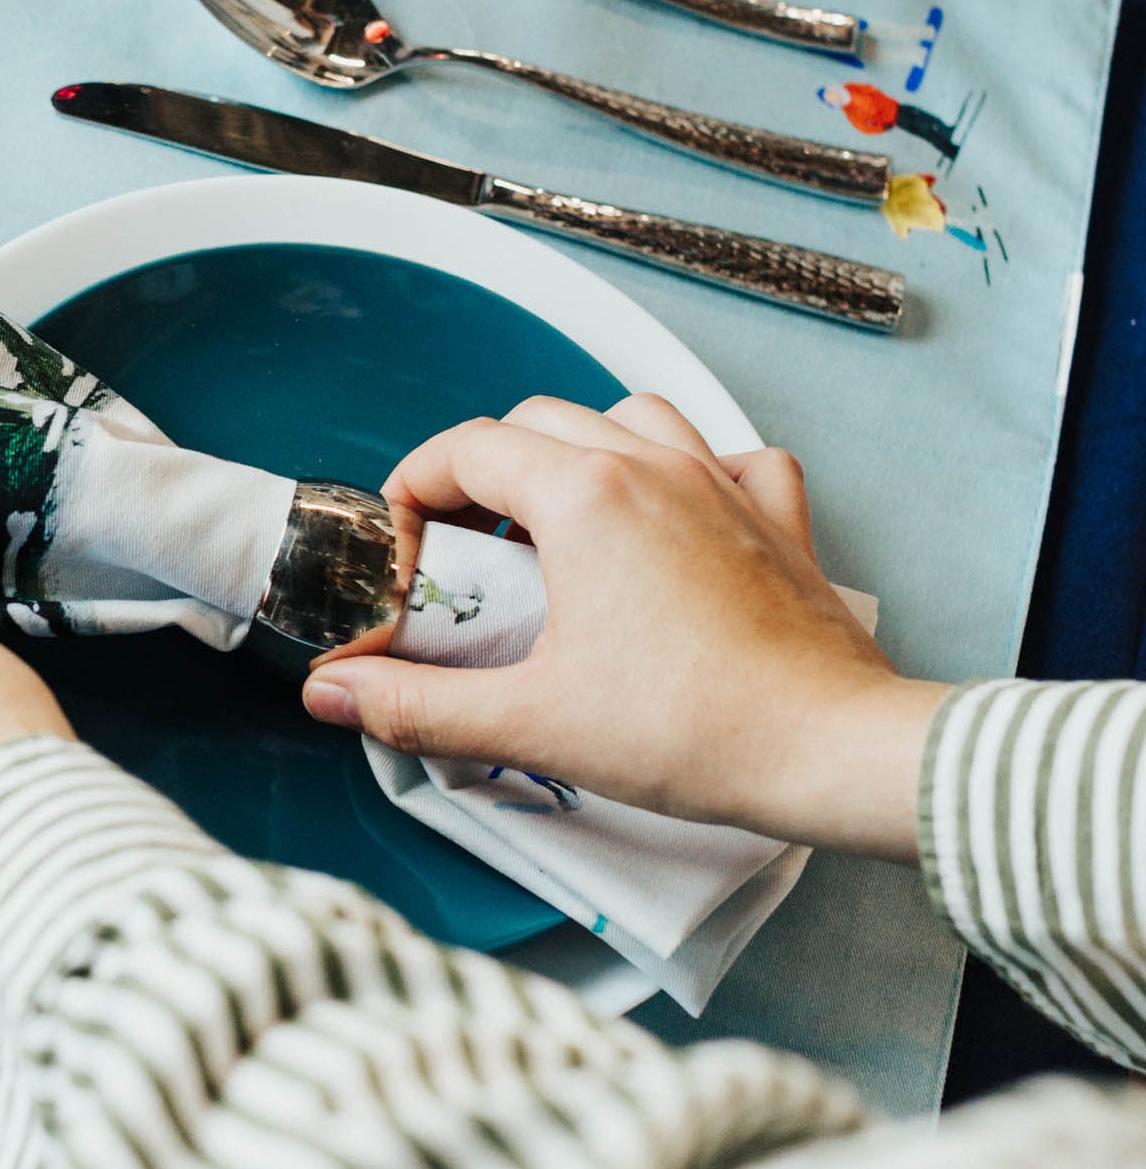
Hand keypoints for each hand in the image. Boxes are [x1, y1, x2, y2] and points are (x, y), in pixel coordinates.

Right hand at [302, 396, 948, 861]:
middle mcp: (652, 466)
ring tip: (558, 521)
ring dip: (580, 451)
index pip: (466, 448)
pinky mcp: (777, 519)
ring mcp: (721, 483)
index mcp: (585, 497)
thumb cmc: (700, 731)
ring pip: (630, 416)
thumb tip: (334, 692)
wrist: (835, 752)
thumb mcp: (533, 722)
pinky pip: (728, 453)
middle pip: (538, 422)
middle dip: (484, 471)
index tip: (404, 550)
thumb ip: (419, 704)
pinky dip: (690, 467)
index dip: (415, 490)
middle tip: (467, 551)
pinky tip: (675, 514)